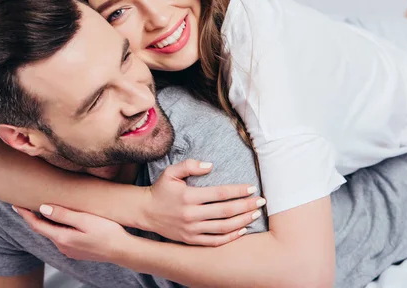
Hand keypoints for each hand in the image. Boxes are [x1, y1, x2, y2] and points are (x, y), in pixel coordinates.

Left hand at [14, 204, 129, 261]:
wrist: (122, 250)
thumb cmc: (107, 232)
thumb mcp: (85, 219)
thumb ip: (63, 215)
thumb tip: (43, 208)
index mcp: (62, 238)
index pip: (37, 225)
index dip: (25, 214)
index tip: (16, 205)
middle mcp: (63, 247)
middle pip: (44, 229)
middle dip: (35, 217)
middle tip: (27, 203)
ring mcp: (70, 250)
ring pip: (53, 233)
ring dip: (48, 222)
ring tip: (44, 208)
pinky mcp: (77, 250)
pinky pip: (62, 237)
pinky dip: (57, 227)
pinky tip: (63, 219)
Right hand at [144, 159, 265, 245]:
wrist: (145, 211)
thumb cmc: (161, 189)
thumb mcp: (171, 172)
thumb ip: (190, 165)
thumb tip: (210, 166)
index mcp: (188, 196)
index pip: (220, 193)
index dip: (238, 190)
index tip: (252, 187)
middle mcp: (191, 214)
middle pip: (226, 211)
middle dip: (246, 205)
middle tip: (261, 201)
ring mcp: (191, 230)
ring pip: (223, 228)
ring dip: (242, 221)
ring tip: (255, 214)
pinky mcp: (190, 240)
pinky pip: (214, 241)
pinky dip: (230, 237)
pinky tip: (241, 230)